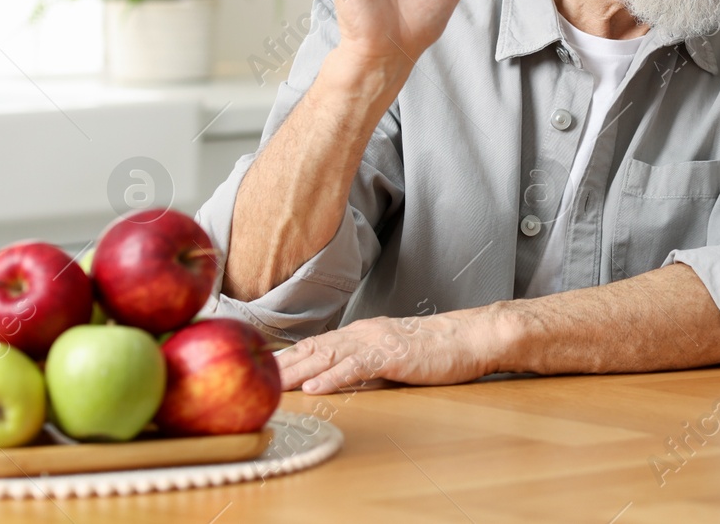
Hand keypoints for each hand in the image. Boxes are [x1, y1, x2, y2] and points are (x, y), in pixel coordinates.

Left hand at [277, 309, 517, 393]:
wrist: (472, 337)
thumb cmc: (439, 350)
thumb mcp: (393, 357)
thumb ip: (365, 365)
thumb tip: (338, 380)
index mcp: (362, 333)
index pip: (314, 345)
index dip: (284, 356)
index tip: (257, 367)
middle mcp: (364, 333)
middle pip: (312, 349)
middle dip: (279, 365)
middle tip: (247, 376)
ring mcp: (378, 342)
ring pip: (327, 355)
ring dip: (296, 372)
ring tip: (270, 384)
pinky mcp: (394, 354)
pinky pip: (358, 366)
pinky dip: (334, 376)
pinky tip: (315, 386)